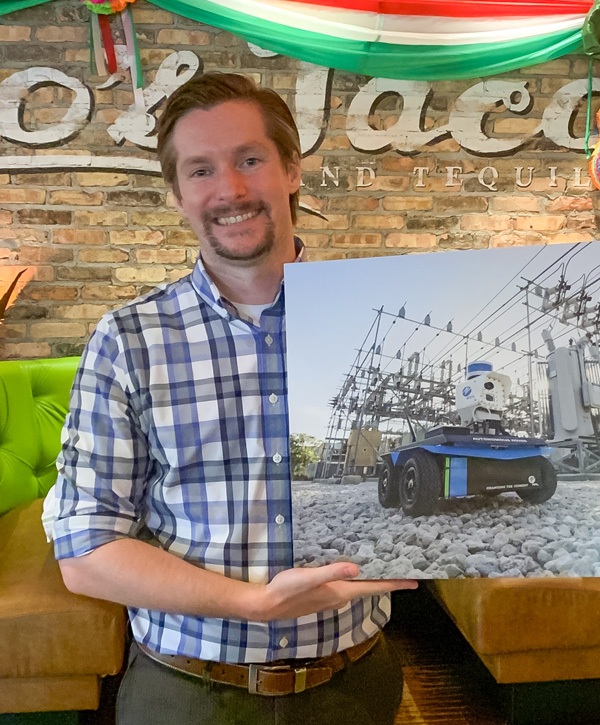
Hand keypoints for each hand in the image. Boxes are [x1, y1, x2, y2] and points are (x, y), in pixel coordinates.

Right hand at [254, 563, 417, 620]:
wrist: (267, 605)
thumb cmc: (286, 590)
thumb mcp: (308, 577)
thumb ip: (332, 572)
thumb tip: (356, 569)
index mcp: (340, 592)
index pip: (374, 588)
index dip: (394, 584)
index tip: (413, 582)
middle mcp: (339, 597)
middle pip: (370, 589)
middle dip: (388, 580)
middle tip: (404, 571)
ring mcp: (331, 598)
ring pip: (359, 588)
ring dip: (373, 580)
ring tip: (384, 568)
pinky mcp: (322, 595)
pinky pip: (347, 586)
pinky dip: (357, 579)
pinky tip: (354, 571)